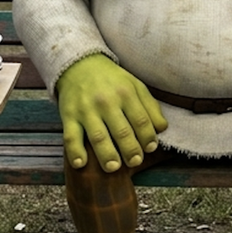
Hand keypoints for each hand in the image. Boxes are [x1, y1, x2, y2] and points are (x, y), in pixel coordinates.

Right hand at [55, 54, 165, 170]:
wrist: (79, 65)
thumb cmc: (112, 80)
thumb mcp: (135, 86)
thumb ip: (150, 107)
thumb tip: (162, 128)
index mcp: (126, 93)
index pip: (141, 120)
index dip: (148, 137)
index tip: (151, 148)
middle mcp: (106, 102)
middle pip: (122, 131)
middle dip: (130, 149)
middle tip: (135, 161)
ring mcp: (86, 110)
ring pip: (98, 136)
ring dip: (107, 154)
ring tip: (114, 167)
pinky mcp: (68, 116)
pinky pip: (71, 137)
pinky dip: (75, 151)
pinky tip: (81, 164)